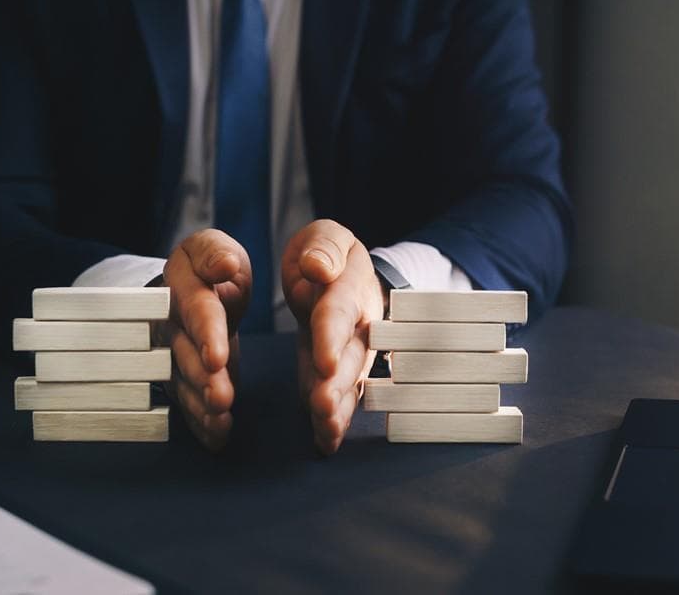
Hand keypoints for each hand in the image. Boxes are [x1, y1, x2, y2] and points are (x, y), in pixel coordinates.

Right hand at [161, 229, 250, 450]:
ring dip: (200, 405)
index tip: (217, 357)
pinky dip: (201, 423)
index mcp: (181, 284)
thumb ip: (217, 253)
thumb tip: (223, 266)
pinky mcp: (179, 377)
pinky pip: (186, 402)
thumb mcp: (214, 248)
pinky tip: (217, 437)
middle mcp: (169, 322)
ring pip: (182, 382)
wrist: (192, 289)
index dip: (206, 333)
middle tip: (220, 398)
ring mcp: (169, 353)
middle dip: (201, 378)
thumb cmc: (210, 267)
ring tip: (221, 420)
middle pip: (184, 353)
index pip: (195, 309)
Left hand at [281, 220, 385, 454]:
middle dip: (338, 384)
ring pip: (350, 384)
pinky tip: (325, 442)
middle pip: (351, 356)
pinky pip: (342, 398)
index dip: (332, 335)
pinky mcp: (341, 374)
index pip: (340, 312)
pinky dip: (334, 421)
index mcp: (351, 286)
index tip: (324, 361)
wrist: (339, 274)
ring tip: (326, 431)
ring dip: (339, 409)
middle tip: (323, 407)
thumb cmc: (327, 253)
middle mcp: (361, 325)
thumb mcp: (324, 237)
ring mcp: (355, 353)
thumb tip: (318, 267)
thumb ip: (323, 249)